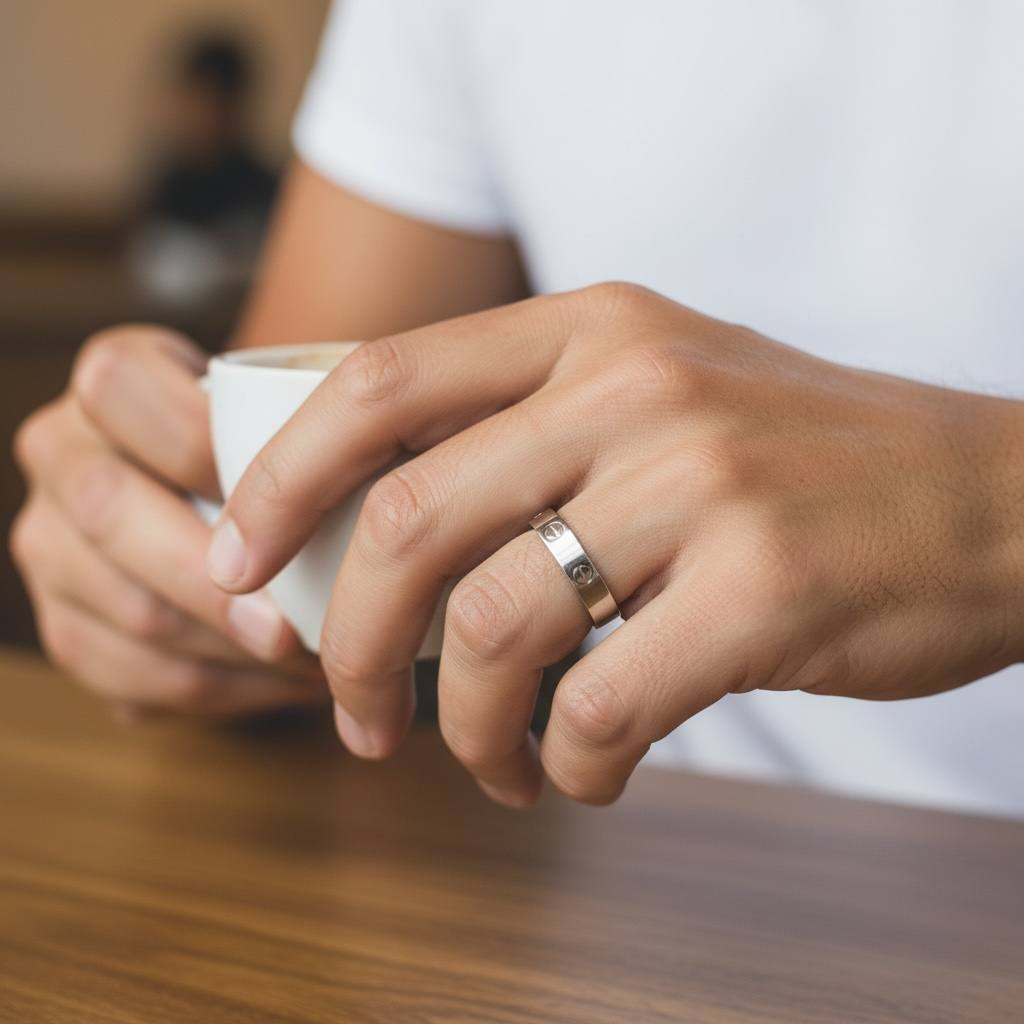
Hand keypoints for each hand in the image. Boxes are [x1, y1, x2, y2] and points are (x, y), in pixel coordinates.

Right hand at [10, 326, 323, 717]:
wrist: (219, 492)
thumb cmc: (278, 444)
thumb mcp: (290, 404)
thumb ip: (314, 417)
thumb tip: (380, 481)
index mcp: (109, 379)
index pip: (123, 391)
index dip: (198, 445)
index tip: (291, 498)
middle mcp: (61, 452)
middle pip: (109, 513)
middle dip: (208, 582)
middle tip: (291, 629)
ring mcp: (49, 542)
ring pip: (123, 610)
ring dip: (227, 652)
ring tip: (312, 663)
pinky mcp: (65, 622)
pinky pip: (130, 675)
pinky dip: (219, 690)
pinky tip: (281, 684)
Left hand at [208, 283, 1023, 802]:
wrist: (987, 496)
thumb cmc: (801, 459)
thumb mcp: (660, 392)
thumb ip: (531, 434)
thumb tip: (385, 538)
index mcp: (591, 330)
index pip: (378, 384)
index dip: (282, 481)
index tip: (236, 566)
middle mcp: (635, 387)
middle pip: (408, 524)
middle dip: (350, 646)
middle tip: (353, 718)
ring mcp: (701, 482)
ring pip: (493, 631)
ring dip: (464, 729)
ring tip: (488, 765)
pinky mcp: (762, 589)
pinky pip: (599, 706)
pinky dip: (566, 763)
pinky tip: (584, 771)